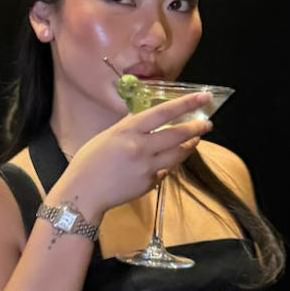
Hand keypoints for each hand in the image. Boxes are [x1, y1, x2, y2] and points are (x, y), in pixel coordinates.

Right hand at [62, 91, 213, 219]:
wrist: (82, 194)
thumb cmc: (89, 163)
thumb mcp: (107, 137)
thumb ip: (129, 127)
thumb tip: (146, 116)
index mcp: (127, 131)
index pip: (163, 112)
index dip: (186, 103)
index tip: (203, 97)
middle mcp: (140, 148)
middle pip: (177, 135)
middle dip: (196, 128)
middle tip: (207, 123)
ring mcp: (146, 167)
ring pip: (178, 154)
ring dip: (189, 146)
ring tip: (194, 140)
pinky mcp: (148, 184)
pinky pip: (164, 171)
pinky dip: (167, 165)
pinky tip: (166, 162)